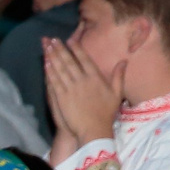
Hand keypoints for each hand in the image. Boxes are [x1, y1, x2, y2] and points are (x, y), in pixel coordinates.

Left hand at [42, 36, 122, 152]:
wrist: (94, 130)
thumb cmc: (106, 113)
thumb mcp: (117, 93)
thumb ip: (119, 76)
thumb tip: (124, 61)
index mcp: (96, 78)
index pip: (84, 59)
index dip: (76, 49)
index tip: (70, 40)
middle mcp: (83, 81)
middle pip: (69, 61)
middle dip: (60, 49)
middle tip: (52, 39)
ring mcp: (71, 89)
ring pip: (60, 70)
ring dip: (53, 57)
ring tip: (46, 47)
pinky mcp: (61, 98)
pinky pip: (54, 82)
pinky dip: (50, 72)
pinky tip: (45, 64)